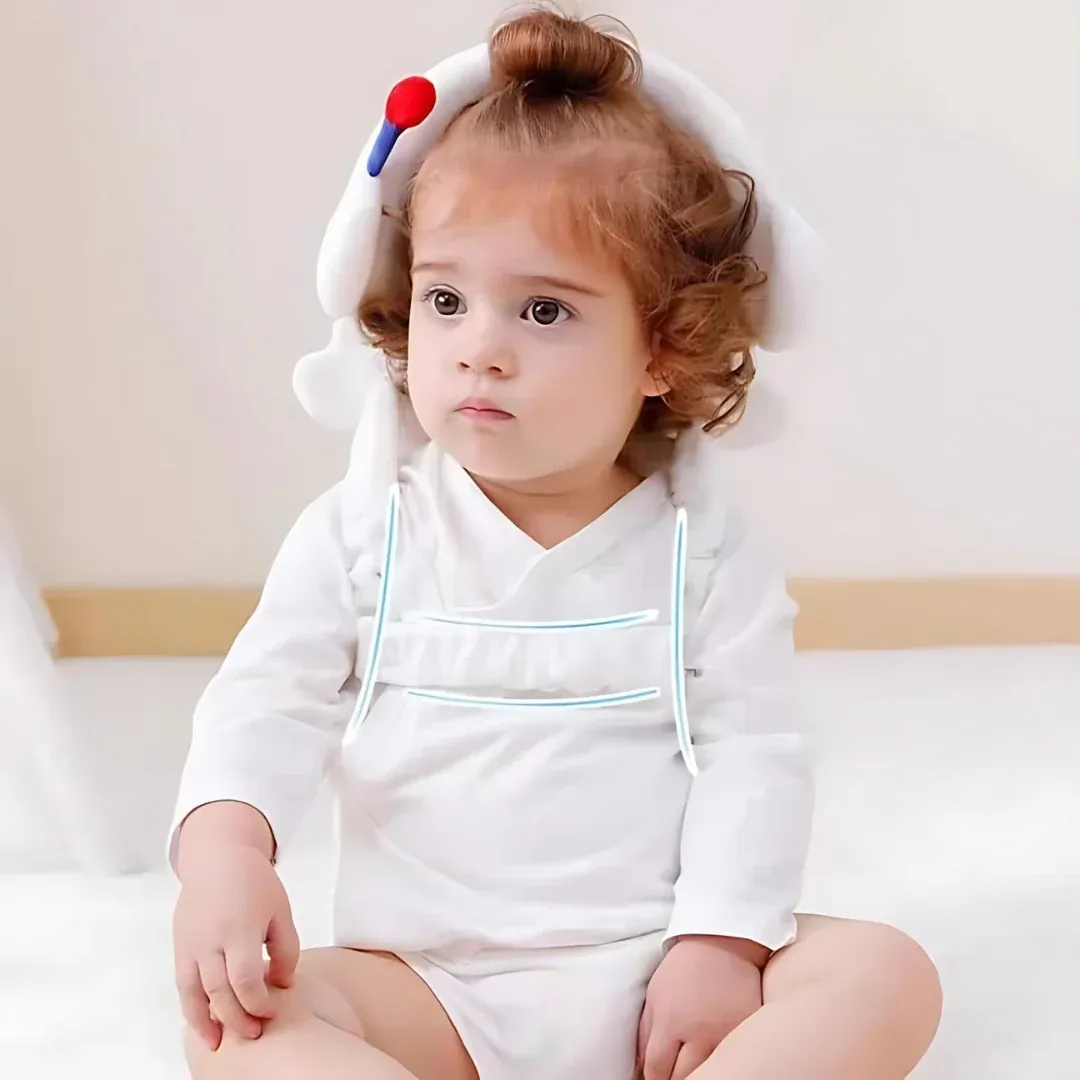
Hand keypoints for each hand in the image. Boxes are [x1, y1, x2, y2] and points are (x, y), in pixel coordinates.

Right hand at [173, 843, 299, 1049]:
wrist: (216, 858)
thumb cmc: (254, 882)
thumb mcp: (280, 910)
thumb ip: (285, 949)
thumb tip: (282, 985)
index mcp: (239, 928)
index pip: (245, 978)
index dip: (258, 1001)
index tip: (272, 1010)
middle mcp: (210, 940)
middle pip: (219, 992)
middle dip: (238, 1018)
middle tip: (256, 1033)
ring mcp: (190, 945)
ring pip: (195, 994)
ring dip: (208, 1022)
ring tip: (221, 1043)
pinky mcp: (180, 947)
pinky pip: (183, 985)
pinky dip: (191, 1009)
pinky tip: (204, 1024)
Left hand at [638, 936, 765, 1079]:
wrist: (724, 943)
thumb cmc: (684, 968)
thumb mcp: (655, 994)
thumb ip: (645, 1033)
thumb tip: (640, 1067)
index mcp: (670, 1022)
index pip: (657, 1070)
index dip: (653, 1078)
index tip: (655, 1076)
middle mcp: (699, 1033)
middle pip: (683, 1079)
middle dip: (674, 1078)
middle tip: (674, 1070)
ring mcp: (726, 1035)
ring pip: (710, 1073)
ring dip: (699, 1072)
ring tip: (694, 1062)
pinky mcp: (747, 1031)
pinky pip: (733, 1057)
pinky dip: (723, 1060)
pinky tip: (716, 1053)